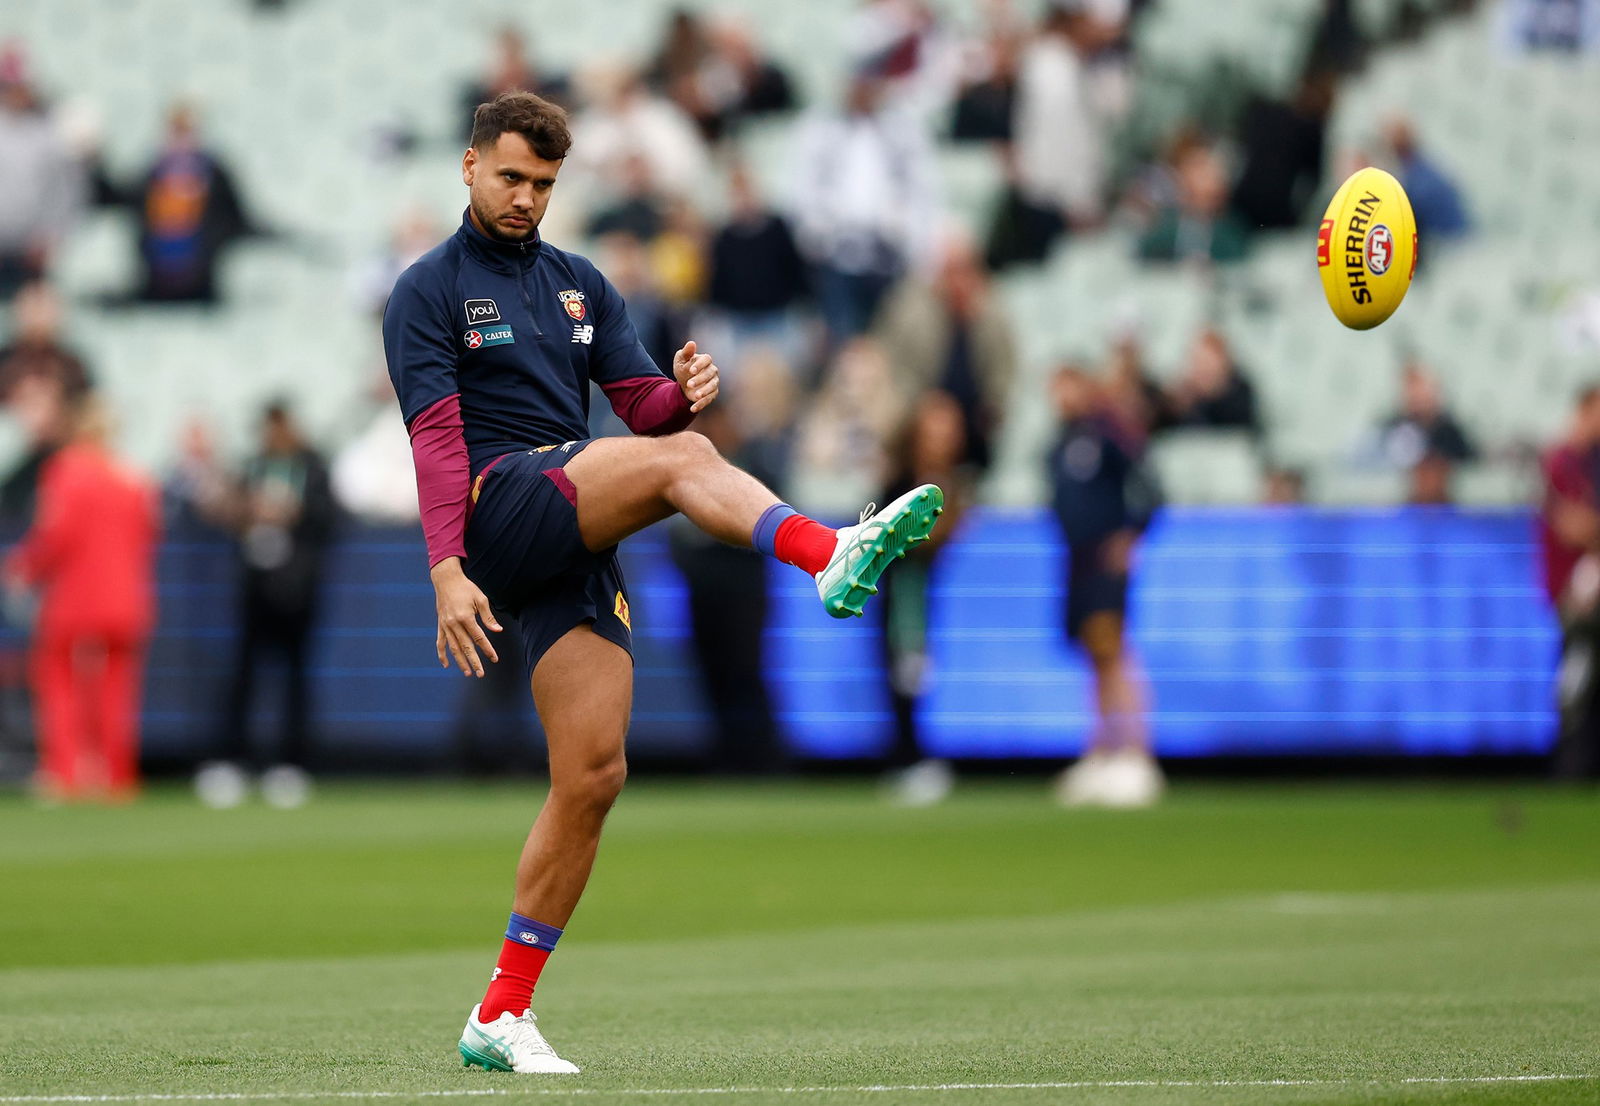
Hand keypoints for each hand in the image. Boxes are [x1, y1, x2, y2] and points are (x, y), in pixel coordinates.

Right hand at [429, 557, 500, 676]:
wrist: (446, 580)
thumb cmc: (466, 588)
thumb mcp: (481, 599)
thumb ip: (488, 617)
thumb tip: (498, 630)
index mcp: (466, 617)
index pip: (479, 638)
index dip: (488, 650)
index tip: (495, 659)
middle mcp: (454, 624)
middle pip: (466, 647)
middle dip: (474, 661)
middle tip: (481, 674)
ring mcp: (445, 626)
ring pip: (453, 648)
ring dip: (460, 661)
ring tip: (467, 673)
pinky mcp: (440, 625)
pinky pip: (440, 643)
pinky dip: (442, 654)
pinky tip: (446, 665)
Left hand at [673, 340, 719, 413]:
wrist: (685, 383)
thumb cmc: (684, 368)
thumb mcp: (680, 360)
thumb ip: (686, 352)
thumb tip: (691, 343)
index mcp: (705, 360)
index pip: (707, 359)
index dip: (700, 365)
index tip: (691, 370)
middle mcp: (712, 371)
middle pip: (710, 374)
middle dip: (700, 379)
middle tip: (689, 384)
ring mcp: (714, 382)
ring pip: (712, 387)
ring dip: (704, 392)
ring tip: (695, 396)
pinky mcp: (712, 394)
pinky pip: (709, 399)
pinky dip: (701, 404)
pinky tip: (692, 408)